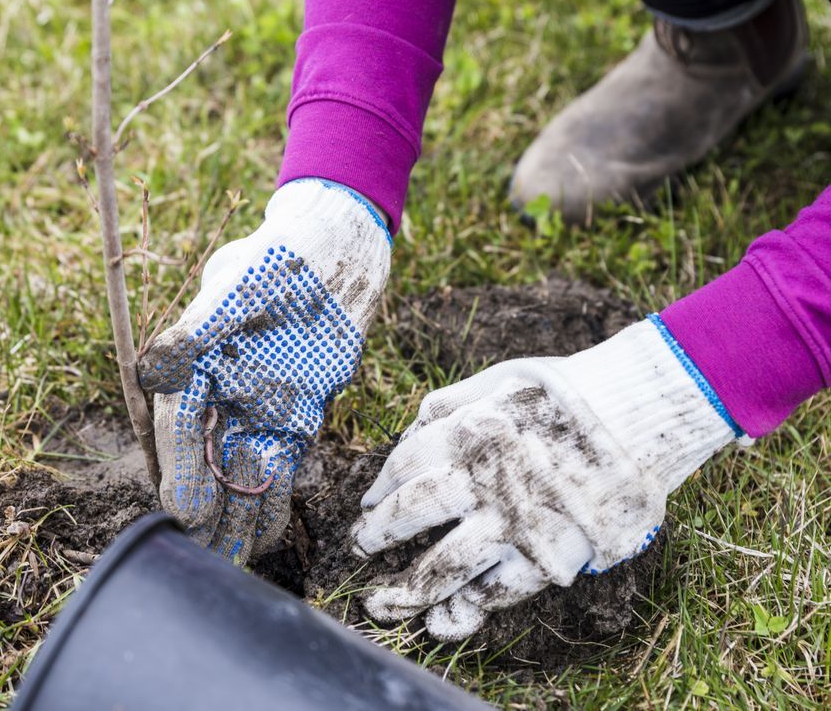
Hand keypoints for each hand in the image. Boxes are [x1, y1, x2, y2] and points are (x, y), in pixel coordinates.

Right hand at [138, 179, 390, 561]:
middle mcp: (221, 396)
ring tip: (233, 560)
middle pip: (205, 464)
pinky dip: (272, 501)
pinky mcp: (296, 417)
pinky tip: (267, 535)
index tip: (182, 514)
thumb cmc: (277, 261)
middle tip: (206, 556)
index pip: (178, 432)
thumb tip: (155, 370)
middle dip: (205, 511)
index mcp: (194, 367)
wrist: (332, 254)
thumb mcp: (235, 289)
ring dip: (236, 517)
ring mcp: (258, 409)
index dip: (179, 475)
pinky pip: (279, 469)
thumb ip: (197, 331)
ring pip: (241, 475)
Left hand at [351, 317, 746, 640]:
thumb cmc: (568, 391)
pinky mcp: (548, 556)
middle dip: (379, 534)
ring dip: (407, 590)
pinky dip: (464, 613)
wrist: (642, 413)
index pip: (405, 465)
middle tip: (361, 546)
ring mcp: (515, 521)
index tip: (369, 504)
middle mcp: (483, 478)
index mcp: (467, 432)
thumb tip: (412, 431)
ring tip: (380, 603)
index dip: (381, 488)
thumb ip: (451, 404)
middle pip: (413, 514)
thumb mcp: (500, 379)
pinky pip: (496, 593)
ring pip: (445, 565)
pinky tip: (440, 623)